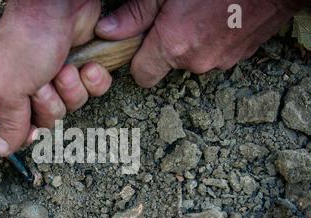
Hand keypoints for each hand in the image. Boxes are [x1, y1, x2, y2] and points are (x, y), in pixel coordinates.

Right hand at [0, 0, 111, 156]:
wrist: (59, 5)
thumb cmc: (26, 39)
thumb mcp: (8, 86)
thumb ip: (8, 121)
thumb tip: (1, 149)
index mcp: (0, 88)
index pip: (13, 127)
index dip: (27, 132)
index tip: (33, 132)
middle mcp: (27, 85)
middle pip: (46, 120)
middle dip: (49, 104)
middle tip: (42, 83)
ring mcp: (55, 77)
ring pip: (71, 107)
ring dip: (70, 90)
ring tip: (63, 68)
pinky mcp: (80, 68)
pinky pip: (92, 93)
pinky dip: (92, 81)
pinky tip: (86, 66)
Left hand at [95, 0, 303, 87]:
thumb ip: (136, 14)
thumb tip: (107, 32)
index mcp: (174, 45)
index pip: (142, 76)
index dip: (137, 62)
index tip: (140, 47)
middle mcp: (195, 62)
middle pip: (167, 66)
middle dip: (165, 48)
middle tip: (173, 20)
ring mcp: (219, 62)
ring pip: (191, 60)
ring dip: (190, 44)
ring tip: (200, 16)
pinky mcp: (237, 59)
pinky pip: (213, 55)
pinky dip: (211, 42)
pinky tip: (217, 20)